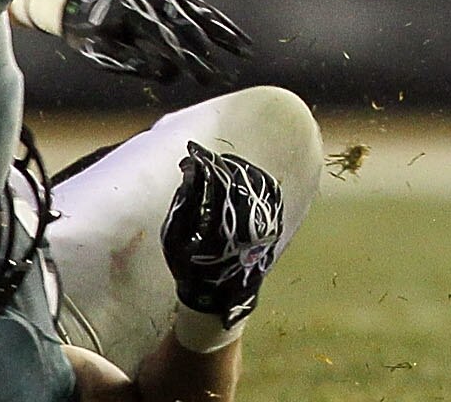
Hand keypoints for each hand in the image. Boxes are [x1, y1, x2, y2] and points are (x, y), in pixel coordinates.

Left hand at [62, 0, 251, 88]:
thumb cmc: (89, 32)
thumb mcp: (99, 50)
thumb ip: (132, 62)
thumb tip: (169, 74)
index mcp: (130, 10)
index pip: (163, 38)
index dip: (183, 58)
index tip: (200, 78)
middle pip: (186, 28)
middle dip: (206, 55)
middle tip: (221, 79)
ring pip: (201, 14)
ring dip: (225, 36)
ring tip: (246, 53)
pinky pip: (203, 9)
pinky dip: (222, 25)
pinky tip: (239, 39)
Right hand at [162, 142, 284, 331]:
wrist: (219, 295)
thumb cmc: (191, 267)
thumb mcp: (175, 240)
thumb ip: (183, 204)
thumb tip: (190, 171)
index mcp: (220, 226)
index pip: (214, 183)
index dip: (203, 165)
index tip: (191, 155)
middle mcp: (248, 222)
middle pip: (237, 178)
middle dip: (219, 164)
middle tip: (203, 158)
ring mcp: (265, 221)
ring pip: (256, 181)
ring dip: (237, 168)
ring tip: (219, 163)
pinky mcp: (274, 222)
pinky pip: (268, 190)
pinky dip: (254, 177)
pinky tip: (241, 173)